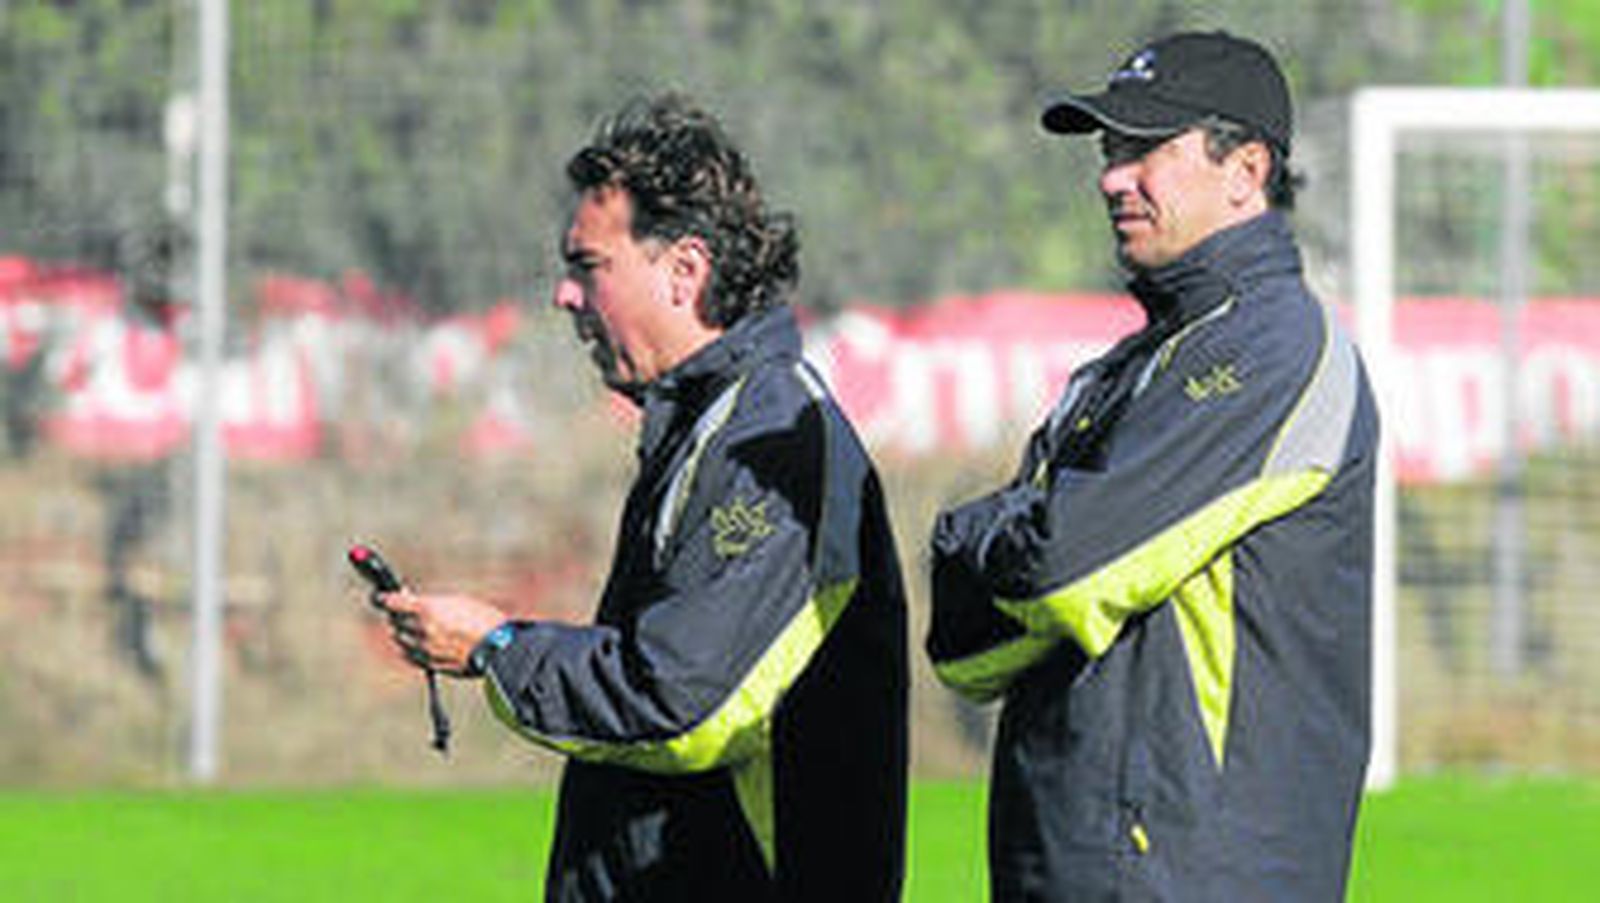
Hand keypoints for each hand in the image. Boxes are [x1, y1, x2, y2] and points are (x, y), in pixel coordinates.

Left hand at [374, 590, 507, 677]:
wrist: (499, 648)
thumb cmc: (483, 620)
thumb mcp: (457, 602)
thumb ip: (431, 604)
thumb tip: (414, 605)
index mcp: (426, 609)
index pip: (392, 602)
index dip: (383, 598)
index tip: (380, 596)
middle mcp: (421, 630)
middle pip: (395, 621)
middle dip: (397, 615)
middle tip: (402, 610)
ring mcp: (424, 649)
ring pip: (400, 640)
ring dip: (402, 632)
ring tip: (412, 627)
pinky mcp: (431, 664)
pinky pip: (411, 656)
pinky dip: (409, 649)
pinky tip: (415, 645)